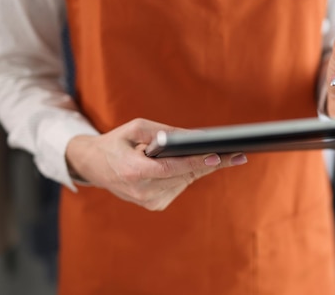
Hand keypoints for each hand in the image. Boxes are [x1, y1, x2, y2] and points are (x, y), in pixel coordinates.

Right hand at [65, 118, 247, 210]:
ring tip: (208, 153)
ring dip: (198, 166)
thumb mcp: (137, 128)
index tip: (219, 156)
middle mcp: (141, 191)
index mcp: (133, 171)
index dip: (197, 162)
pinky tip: (185, 164)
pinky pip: (180, 186)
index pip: (172, 168)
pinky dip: (185, 174)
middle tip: (239, 155)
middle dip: (211, 163)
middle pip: (185, 175)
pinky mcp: (154, 206)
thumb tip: (196, 138)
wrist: (94, 166)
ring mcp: (148, 202)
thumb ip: (165, 132)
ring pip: (186, 181)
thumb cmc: (117, 142)